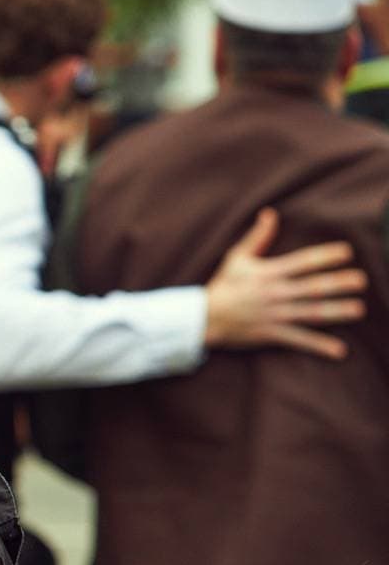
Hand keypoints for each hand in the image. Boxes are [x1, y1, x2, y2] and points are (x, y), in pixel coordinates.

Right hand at [204, 207, 367, 359]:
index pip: (302, 261)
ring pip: (310, 313)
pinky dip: (319, 346)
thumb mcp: (236, 257)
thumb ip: (256, 237)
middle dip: (338, 284)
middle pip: (312, 287)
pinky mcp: (270, 334)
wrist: (202, 317)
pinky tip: (339, 350)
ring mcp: (274, 315)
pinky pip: (298, 340)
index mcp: (268, 273)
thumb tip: (270, 213)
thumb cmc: (222, 285)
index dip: (325, 256)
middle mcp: (274, 293)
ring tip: (359, 309)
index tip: (347, 252)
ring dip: (336, 312)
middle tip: (361, 281)